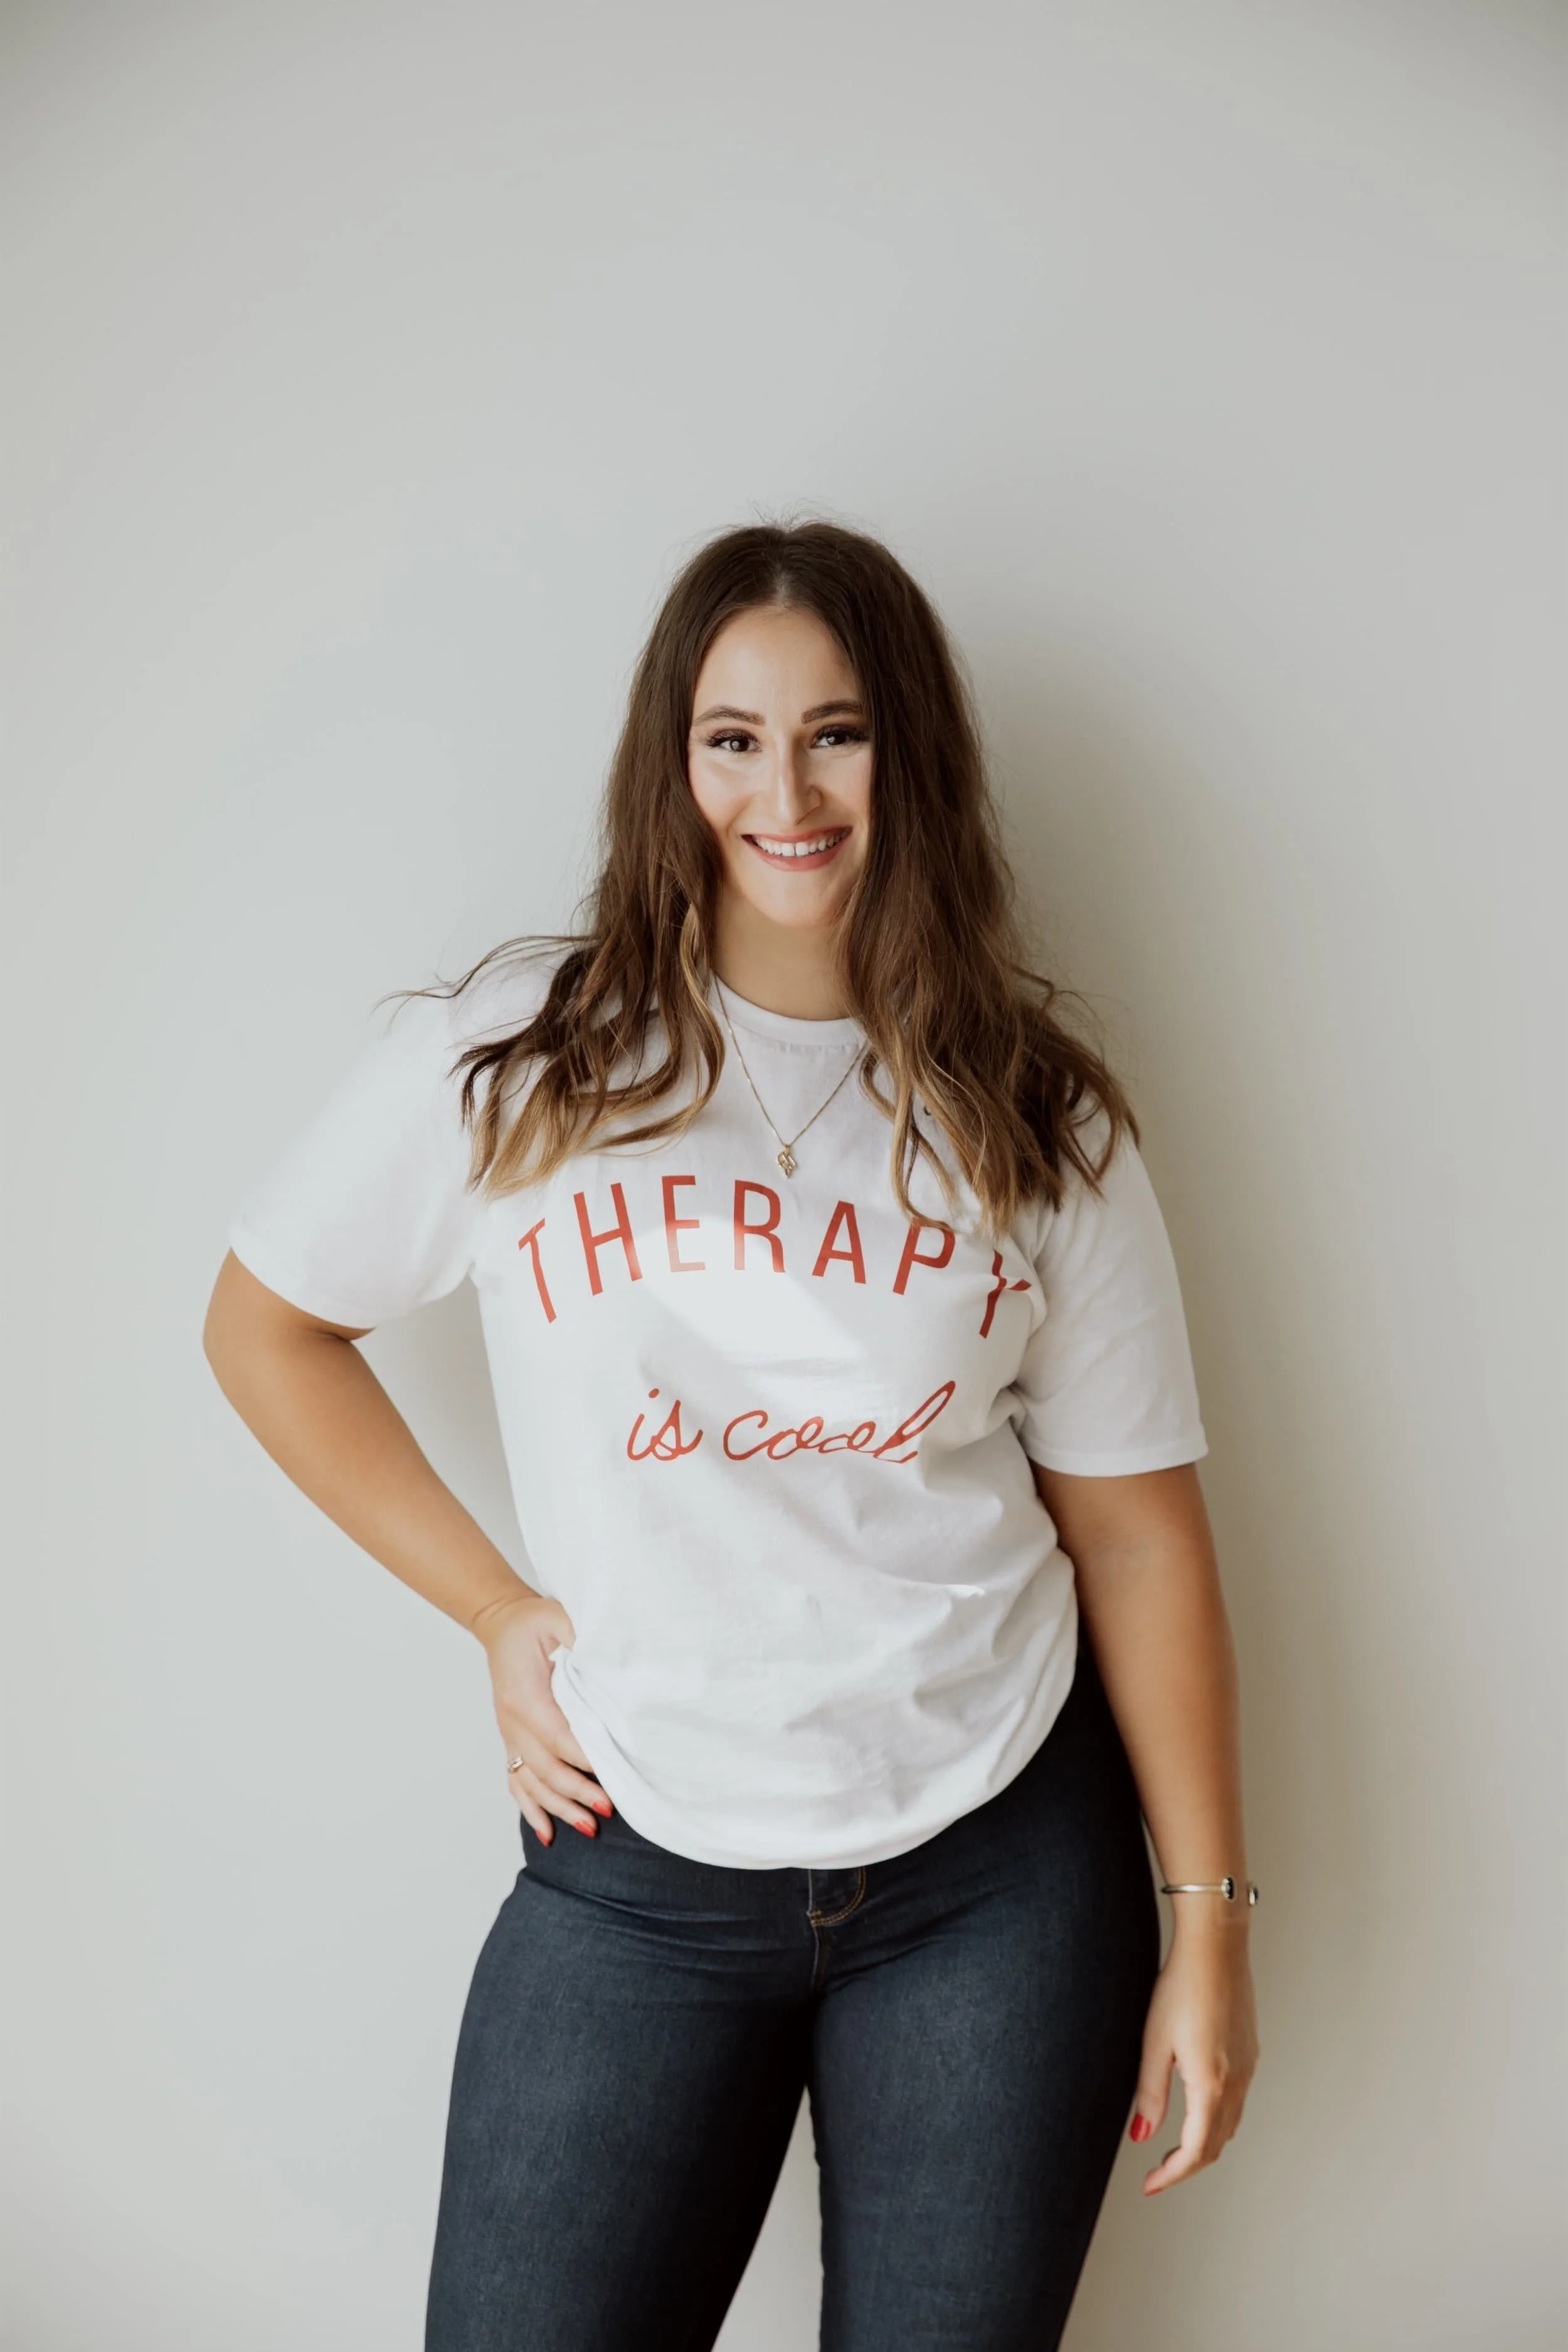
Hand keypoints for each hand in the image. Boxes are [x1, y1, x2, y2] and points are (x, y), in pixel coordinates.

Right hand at [474, 1590, 610, 1846]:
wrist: (504, 1624)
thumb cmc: (535, 1621)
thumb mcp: (561, 1617)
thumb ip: (583, 1640)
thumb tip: (612, 1663)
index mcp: (524, 1695)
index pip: (557, 1736)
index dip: (586, 1758)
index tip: (614, 1774)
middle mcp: (512, 1720)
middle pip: (544, 1767)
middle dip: (577, 1792)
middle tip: (610, 1809)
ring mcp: (509, 1734)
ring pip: (531, 1782)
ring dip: (560, 1807)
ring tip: (590, 1827)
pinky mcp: (512, 1740)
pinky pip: (516, 1782)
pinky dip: (531, 1809)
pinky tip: (547, 1833)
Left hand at [1129, 1919, 1258, 2194]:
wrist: (1216, 1947)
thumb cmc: (1182, 1987)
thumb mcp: (1155, 2042)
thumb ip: (1150, 2093)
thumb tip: (1141, 2136)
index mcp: (1211, 2084)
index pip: (1196, 2150)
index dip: (1172, 2174)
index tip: (1150, 2184)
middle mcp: (1237, 2082)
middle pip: (1217, 2144)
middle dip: (1188, 2165)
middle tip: (1159, 2173)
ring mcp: (1248, 2067)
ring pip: (1230, 2125)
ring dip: (1205, 2144)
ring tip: (1175, 2149)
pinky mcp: (1250, 2052)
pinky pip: (1237, 2101)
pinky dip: (1218, 2120)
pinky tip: (1199, 2110)